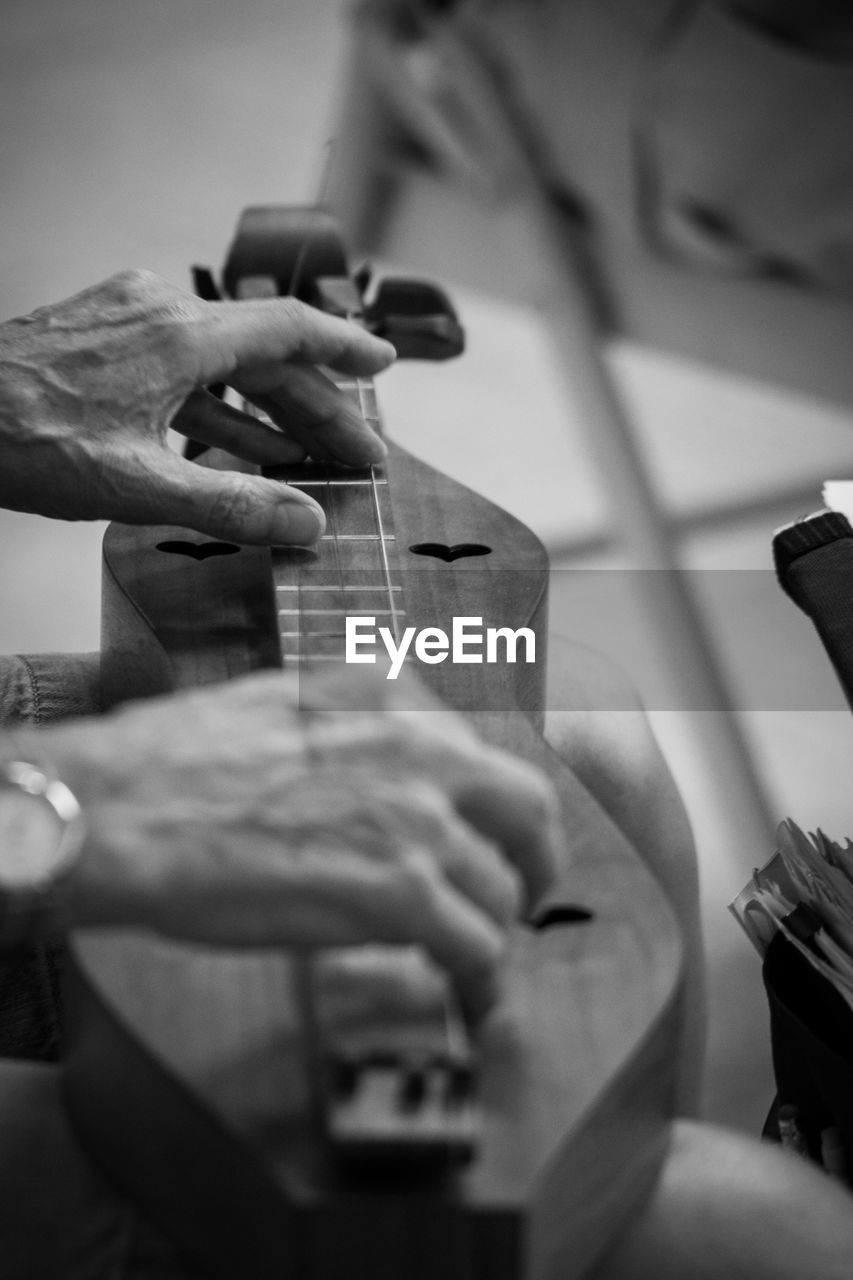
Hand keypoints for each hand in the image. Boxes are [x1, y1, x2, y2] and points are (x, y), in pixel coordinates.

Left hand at [0, 270, 395, 543]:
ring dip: (267, 414)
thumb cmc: (22, 439)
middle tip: (357, 455)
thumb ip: (232, 505)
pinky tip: (240, 447)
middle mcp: (161, 314)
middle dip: (314, 408)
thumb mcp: (138, 486)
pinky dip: (218, 409)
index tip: (385, 363)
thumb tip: (307, 525)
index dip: (346, 349)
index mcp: (181, 336)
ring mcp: (129, 323)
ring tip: (310, 461)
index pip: (289, 331)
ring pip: (222, 366)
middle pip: (262, 356)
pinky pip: (183, 372)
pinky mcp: (103, 342)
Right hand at [34, 669, 560, 1015]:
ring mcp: (419, 821)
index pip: (480, 754)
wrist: (124, 810)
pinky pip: (476, 946)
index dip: (491, 808)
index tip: (486, 835)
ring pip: (502, 889)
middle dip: (535, 858)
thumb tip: (376, 764)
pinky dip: (480, 976)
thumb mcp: (279, 703)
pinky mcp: (401, 894)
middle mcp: (423, 750)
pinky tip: (464, 990)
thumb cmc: (173, 765)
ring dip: (491, 927)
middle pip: (528, 809)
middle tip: (523, 892)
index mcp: (391, 701)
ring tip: (469, 954)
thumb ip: (347, 725)